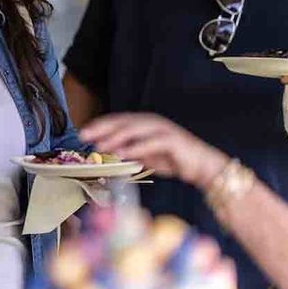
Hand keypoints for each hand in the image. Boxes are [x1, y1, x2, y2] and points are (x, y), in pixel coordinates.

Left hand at [79, 113, 228, 188]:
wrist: (203, 167)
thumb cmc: (175, 160)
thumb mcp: (147, 157)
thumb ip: (130, 151)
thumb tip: (109, 150)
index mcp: (145, 123)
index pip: (119, 121)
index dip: (100, 125)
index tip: (84, 132)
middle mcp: (153, 122)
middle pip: (124, 122)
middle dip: (103, 128)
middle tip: (85, 135)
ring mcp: (164, 130)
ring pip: (136, 130)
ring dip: (116, 137)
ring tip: (101, 145)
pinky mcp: (174, 141)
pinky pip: (152, 143)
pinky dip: (137, 147)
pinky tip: (124, 153)